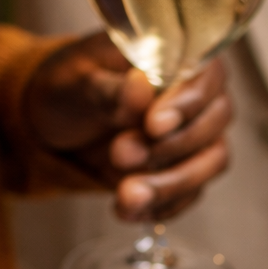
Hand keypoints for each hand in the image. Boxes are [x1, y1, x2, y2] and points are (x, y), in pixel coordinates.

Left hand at [22, 33, 232, 220]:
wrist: (53, 123)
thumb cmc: (69, 86)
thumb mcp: (75, 81)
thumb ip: (109, 88)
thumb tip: (141, 88)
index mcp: (175, 57)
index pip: (207, 76)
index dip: (188, 103)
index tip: (153, 125)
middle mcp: (195, 96)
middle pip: (214, 122)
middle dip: (170, 147)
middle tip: (121, 154)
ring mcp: (194, 136)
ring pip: (210, 163)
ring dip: (170, 184)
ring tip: (126, 196)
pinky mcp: (182, 171)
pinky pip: (190, 194)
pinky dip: (162, 206)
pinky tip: (130, 211)